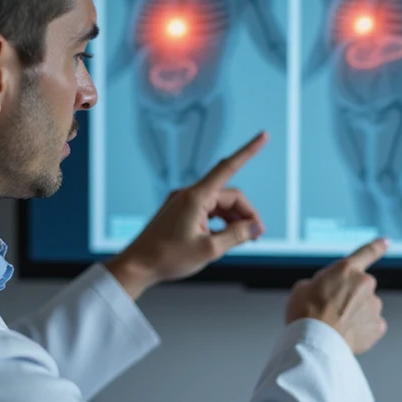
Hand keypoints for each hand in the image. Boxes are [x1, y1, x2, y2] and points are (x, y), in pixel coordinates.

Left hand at [106, 132, 268, 299]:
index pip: (229, 167)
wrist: (138, 265)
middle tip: (257, 236)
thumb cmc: (168, 257)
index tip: (264, 136)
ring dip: (234, 219)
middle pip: (229, 196)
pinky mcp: (180, 211)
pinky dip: (220, 221)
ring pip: (220, 204)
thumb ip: (237, 235)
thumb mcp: (209, 249)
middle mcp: (189, 194)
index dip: (249, 151)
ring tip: (243, 240)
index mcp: (196, 197)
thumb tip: (255, 227)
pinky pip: (208, 210)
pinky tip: (225, 237)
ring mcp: (183, 201)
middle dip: (246, 213)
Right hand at [285, 238, 389, 355]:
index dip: (377, 247)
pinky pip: (370, 326)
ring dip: (354, 314)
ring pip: (366, 308)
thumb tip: (325, 292)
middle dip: (349, 297)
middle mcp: (365, 283)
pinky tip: (346, 335)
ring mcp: (374, 305)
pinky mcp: (377, 326)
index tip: (386, 242)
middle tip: (330, 310)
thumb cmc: (305, 314)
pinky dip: (361, 330)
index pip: (366, 253)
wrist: (315, 342)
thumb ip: (320, 284)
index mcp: (346, 269)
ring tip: (335, 326)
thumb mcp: (303, 288)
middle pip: (360, 288)